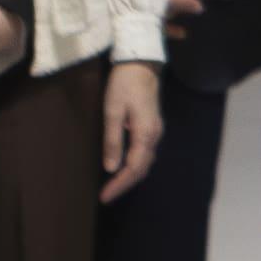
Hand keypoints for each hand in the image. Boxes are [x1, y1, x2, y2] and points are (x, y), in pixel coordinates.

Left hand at [97, 61, 164, 199]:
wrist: (140, 63)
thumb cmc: (124, 84)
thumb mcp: (113, 111)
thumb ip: (113, 140)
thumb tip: (111, 168)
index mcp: (145, 134)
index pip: (133, 168)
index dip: (119, 184)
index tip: (104, 196)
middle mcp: (154, 136)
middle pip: (142, 169)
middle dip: (124, 184)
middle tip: (106, 196)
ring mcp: (155, 132)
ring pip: (145, 162)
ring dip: (129, 177)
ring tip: (112, 187)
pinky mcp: (151, 127)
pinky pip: (145, 153)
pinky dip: (134, 165)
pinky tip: (122, 167)